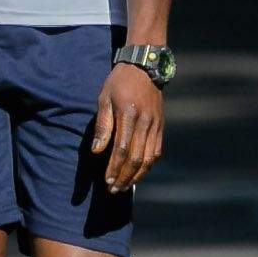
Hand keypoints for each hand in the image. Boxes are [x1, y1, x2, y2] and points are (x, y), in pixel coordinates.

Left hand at [90, 64, 162, 189]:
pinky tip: (138, 174)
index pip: (122, 149)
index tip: (105, 180)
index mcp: (129, 114)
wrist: (145, 67)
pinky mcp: (161, 126)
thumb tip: (97, 151)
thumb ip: (102, 125)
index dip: (114, 167)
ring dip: (136, 176)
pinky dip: (147, 166)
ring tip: (124, 187)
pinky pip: (156, 151)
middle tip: (113, 190)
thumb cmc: (119, 82)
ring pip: (148, 158)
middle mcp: (145, 122)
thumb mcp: (104, 98)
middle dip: (124, 177)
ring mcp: (155, 125)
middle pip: (136, 158)